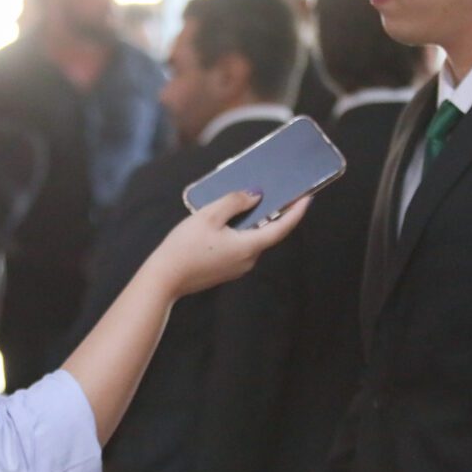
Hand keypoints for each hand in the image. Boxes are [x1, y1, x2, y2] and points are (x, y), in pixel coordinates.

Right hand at [148, 191, 309, 298]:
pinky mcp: (227, 270)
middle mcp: (248, 260)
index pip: (282, 227)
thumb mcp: (209, 215)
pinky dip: (241, 232)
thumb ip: (235, 202)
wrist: (164, 279)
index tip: (308, 197)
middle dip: (273, 213)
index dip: (296, 211)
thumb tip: (256, 196)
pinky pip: (241, 247)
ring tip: (248, 201)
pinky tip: (229, 220)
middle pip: (267, 233)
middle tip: (277, 192)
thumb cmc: (184, 246)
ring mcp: (238, 268)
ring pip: (253, 240)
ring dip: (254, 222)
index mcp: (249, 246)